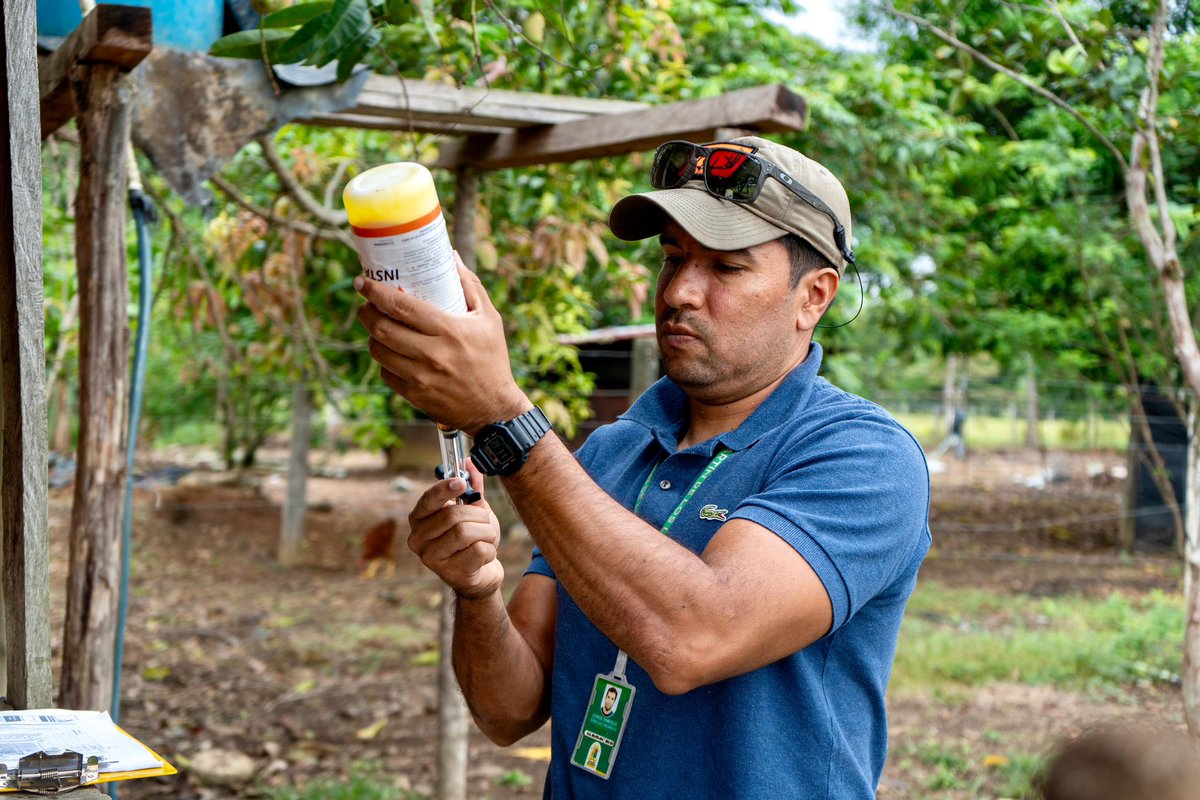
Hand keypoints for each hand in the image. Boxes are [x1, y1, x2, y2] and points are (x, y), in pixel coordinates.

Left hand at [355, 252, 529, 434]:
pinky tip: (392, 354)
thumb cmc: (492, 359)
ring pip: (379, 352)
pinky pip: (386, 374)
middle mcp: (432, 354)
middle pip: (382, 328)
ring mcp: (420, 377)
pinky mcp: (415, 395)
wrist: (494, 408)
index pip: (402, 307)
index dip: (375, 292)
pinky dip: (384, 362)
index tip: (362, 282)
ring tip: (377, 329)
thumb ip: (470, 285)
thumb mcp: (489, 319)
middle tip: (366, 305)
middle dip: (366, 313)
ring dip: (372, 337)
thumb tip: (451, 257)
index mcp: (449, 331)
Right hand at [408, 459, 503, 600]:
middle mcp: (418, 540)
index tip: (461, 483)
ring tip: (486, 538)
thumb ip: (471, 487)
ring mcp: (432, 559)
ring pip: (466, 532)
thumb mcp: (473, 511)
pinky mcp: (450, 574)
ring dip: (486, 532)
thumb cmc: (472, 540)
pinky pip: (478, 551)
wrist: (480, 576)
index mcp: (419, 520)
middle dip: (478, 515)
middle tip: (485, 521)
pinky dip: (490, 550)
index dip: (444, 489)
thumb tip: (469, 462)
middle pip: (453, 516)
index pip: (427, 501)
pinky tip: (484, 556)